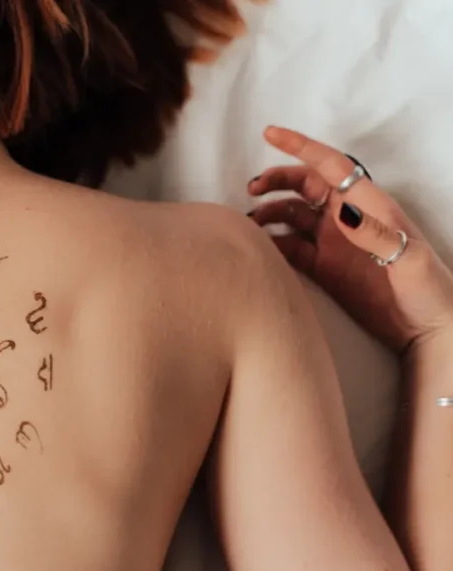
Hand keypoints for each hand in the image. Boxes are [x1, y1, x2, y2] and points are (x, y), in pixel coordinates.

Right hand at [247, 126, 452, 355]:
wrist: (427, 328)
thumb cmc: (430, 288)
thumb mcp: (409, 259)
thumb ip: (376, 233)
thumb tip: (342, 211)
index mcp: (369, 205)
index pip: (331, 166)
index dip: (301, 147)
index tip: (270, 134)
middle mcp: (348, 218)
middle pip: (305, 186)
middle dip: (276, 181)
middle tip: (252, 189)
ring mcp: (334, 243)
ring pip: (292, 216)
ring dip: (269, 214)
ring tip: (249, 225)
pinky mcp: (324, 269)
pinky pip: (291, 249)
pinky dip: (272, 244)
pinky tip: (258, 248)